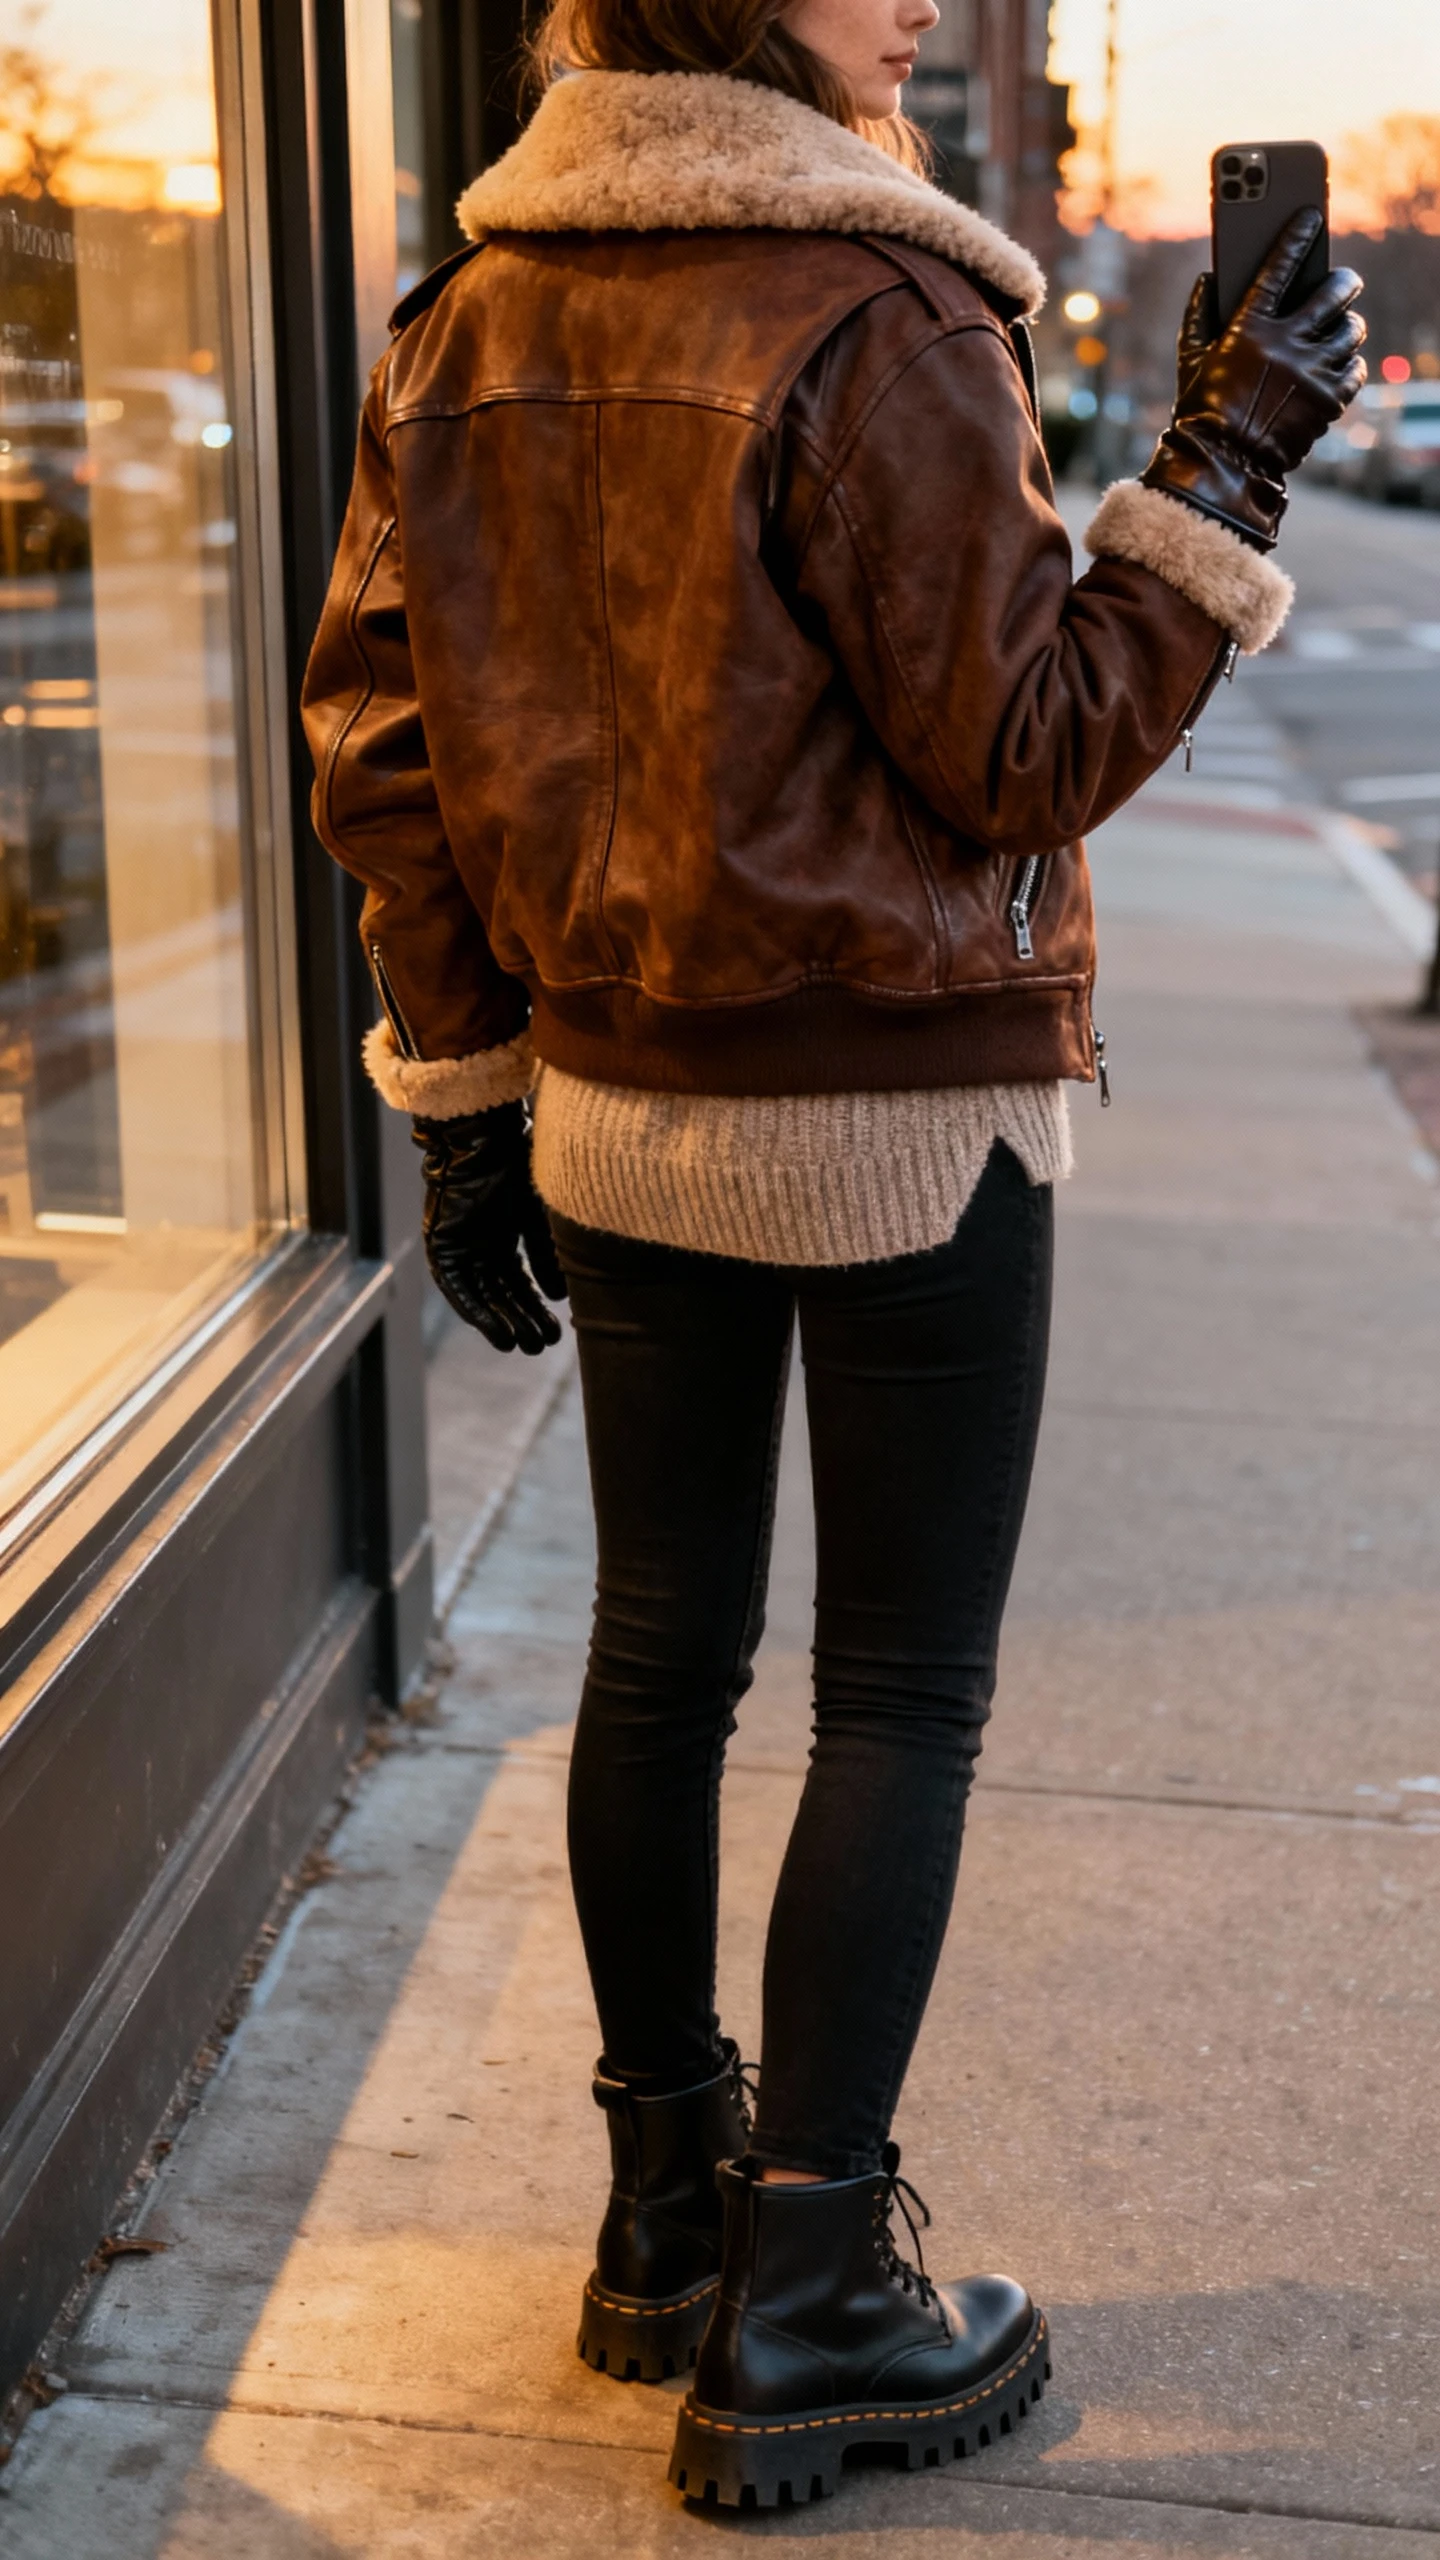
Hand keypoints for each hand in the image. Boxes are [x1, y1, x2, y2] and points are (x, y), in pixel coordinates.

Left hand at [413, 1101, 565, 1354]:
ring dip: (498, 1321)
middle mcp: (480, 1246)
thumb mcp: (539, 1218)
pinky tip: (494, 1331)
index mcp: (503, 1236)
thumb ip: (546, 1256)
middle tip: (540, 1346)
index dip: (536, 1308)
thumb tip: (558, 1296)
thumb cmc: (516, 1167)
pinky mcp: (441, 1247)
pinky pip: (455, 1287)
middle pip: (501, 1293)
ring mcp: (460, 1247)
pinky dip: (473, 1310)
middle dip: (521, 1320)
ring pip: (480, 1294)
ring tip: (519, 1346)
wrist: (486, 1141)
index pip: (519, 1283)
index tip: (555, 1331)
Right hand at [1141, 212, 1365, 549]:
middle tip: (1345, 282)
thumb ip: (1197, 316)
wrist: (1223, 466)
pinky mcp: (1328, 400)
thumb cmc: (1201, 412)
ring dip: (1349, 325)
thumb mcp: (1191, 362)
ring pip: (1350, 331)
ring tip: (1345, 326)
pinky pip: (1354, 369)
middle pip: (1333, 293)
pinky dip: (1351, 364)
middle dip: (1344, 281)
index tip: (1311, 216)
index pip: (1278, 267)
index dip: (1296, 236)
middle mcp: (1285, 344)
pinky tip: (1343, 363)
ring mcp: (1310, 372)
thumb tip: (1208, 278)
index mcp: (1248, 328)